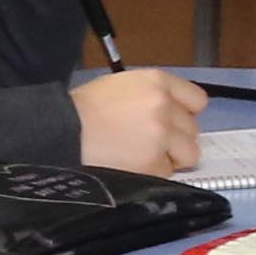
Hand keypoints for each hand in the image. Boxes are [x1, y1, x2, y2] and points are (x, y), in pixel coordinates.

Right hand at [68, 69, 204, 175]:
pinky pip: (167, 173)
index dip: (185, 115)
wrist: (58, 132)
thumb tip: (173, 115)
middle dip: (174, 139)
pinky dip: (153, 173)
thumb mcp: (120, 87)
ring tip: (142, 157)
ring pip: (189, 153)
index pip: (197, 101)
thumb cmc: (82, 109)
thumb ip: (151, 97)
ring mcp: (161, 135)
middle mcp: (165, 105)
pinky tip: (131, 167)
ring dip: (170, 158)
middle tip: (147, 143)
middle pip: (192, 129)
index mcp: (157, 81)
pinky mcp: (153, 162)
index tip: (173, 124)